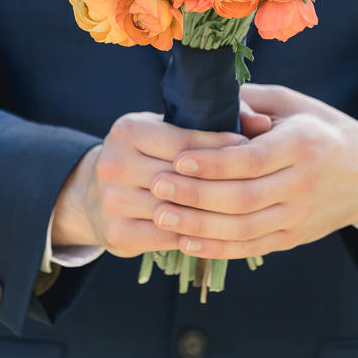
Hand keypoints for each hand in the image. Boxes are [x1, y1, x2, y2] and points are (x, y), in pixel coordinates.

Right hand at [51, 111, 247, 256]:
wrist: (93, 197)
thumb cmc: (146, 157)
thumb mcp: (166, 130)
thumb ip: (213, 123)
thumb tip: (263, 121)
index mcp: (127, 130)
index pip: (185, 141)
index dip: (221, 147)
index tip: (252, 150)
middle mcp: (114, 163)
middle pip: (181, 176)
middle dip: (221, 180)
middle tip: (258, 182)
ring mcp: (112, 201)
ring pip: (177, 209)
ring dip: (211, 211)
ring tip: (245, 208)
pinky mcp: (116, 233)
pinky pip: (167, 236)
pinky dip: (195, 234)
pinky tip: (218, 230)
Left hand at [149, 84, 357, 259]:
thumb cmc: (321, 130)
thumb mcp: (293, 103)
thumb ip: (251, 102)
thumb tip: (210, 107)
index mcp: (302, 144)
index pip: (252, 159)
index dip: (213, 162)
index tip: (178, 158)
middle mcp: (303, 183)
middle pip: (243, 198)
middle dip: (195, 195)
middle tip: (158, 187)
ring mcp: (299, 215)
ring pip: (244, 228)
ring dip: (199, 225)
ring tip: (162, 216)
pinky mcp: (294, 237)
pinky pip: (252, 247)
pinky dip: (218, 248)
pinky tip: (187, 241)